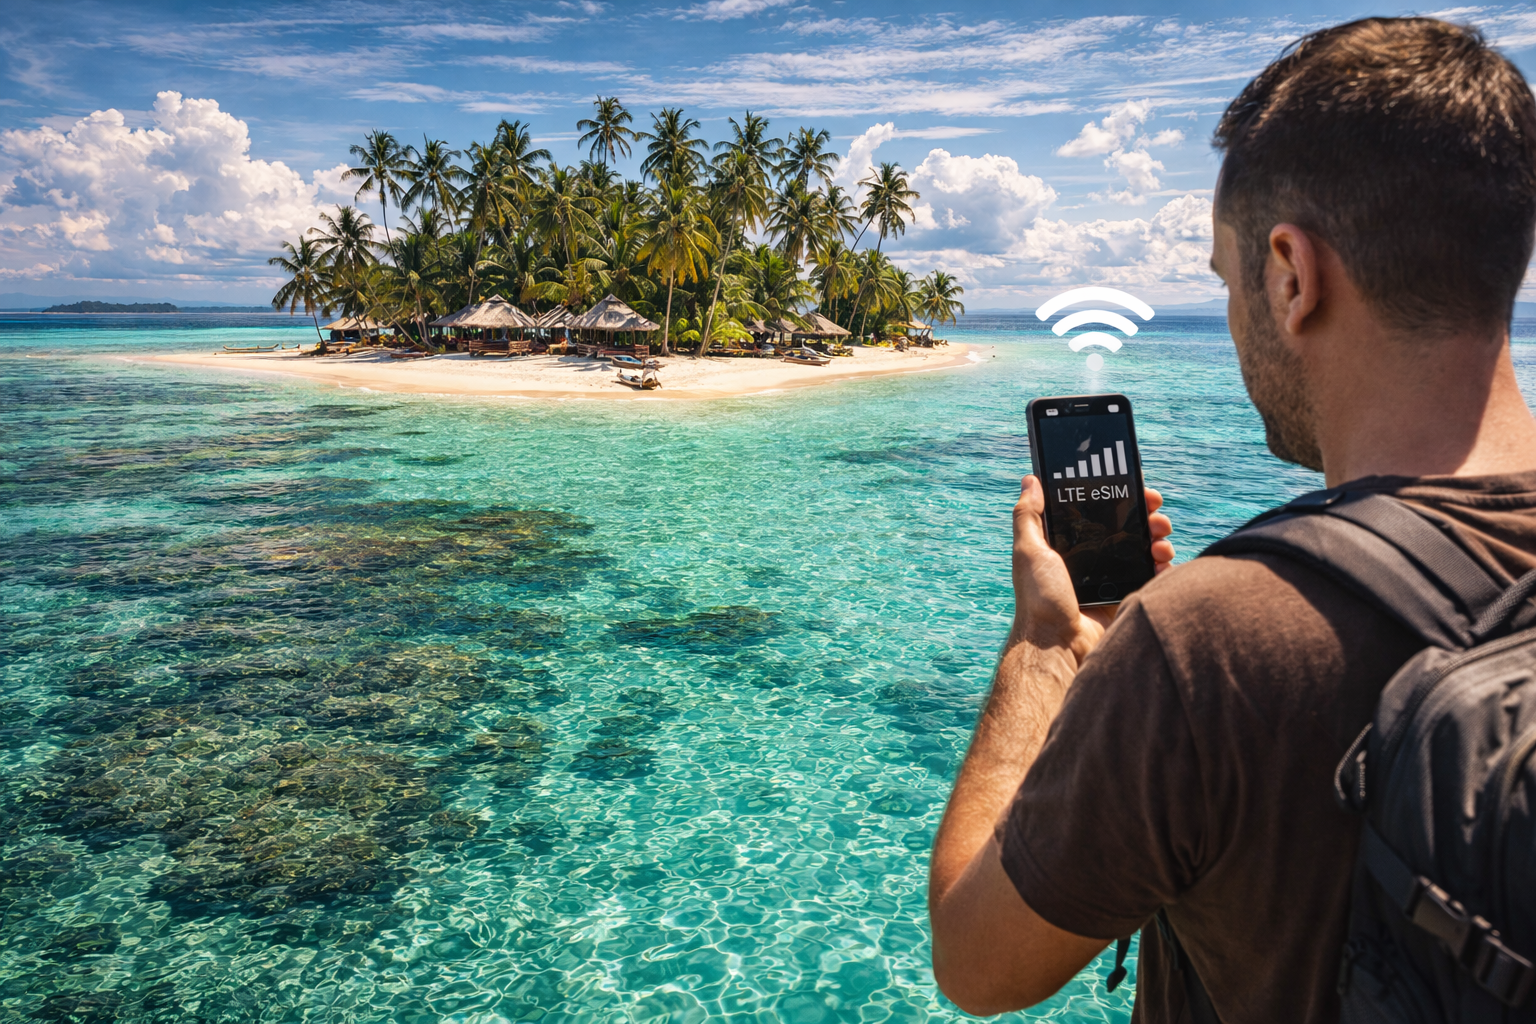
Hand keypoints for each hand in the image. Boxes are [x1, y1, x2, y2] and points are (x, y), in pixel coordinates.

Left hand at [1009, 476, 1174, 661]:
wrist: (1058, 646)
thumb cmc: (1039, 599)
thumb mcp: (1029, 551)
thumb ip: (1028, 515)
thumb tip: (1030, 480)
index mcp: (1068, 546)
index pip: (1099, 514)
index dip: (1119, 499)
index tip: (1137, 489)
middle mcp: (1091, 560)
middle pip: (1127, 530)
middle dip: (1146, 518)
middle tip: (1156, 516)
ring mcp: (1110, 580)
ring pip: (1143, 551)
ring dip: (1158, 540)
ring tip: (1161, 541)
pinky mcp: (1125, 600)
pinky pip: (1152, 578)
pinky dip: (1162, 567)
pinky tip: (1163, 562)